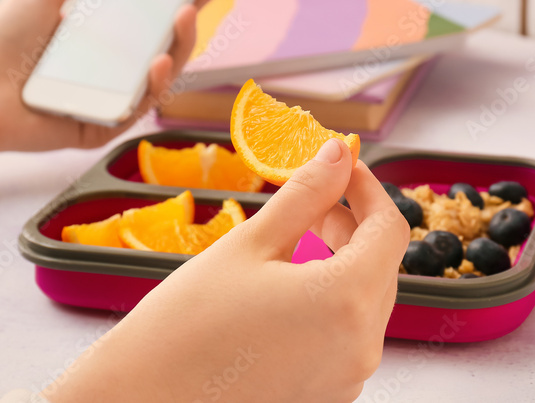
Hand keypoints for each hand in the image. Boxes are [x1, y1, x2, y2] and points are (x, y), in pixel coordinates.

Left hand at [0, 0, 231, 179]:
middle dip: (192, 17)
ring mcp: (109, 99)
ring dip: (180, 46)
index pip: (155, 15)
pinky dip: (152, 86)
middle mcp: (111, 70)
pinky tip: (157, 64)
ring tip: (184, 17)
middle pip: (166, 45)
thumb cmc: (2, 41)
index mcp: (103, 38)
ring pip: (161, 77)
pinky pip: (137, 109)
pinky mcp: (101, 128)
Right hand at [44, 139, 409, 402]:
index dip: (368, 189)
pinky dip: (331, 302)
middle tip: (312, 202)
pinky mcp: (327, 396)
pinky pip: (347, 336)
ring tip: (294, 243)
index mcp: (346, 300)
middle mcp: (360, 346)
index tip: (343, 170)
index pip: (390, 228)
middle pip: (383, 265)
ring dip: (343, 262)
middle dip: (353, 225)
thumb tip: (337, 155)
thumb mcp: (249, 243)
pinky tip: (289, 289)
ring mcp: (347, 378)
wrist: (144, 399)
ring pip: (367, 301)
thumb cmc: (185, 326)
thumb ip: (305, 194)